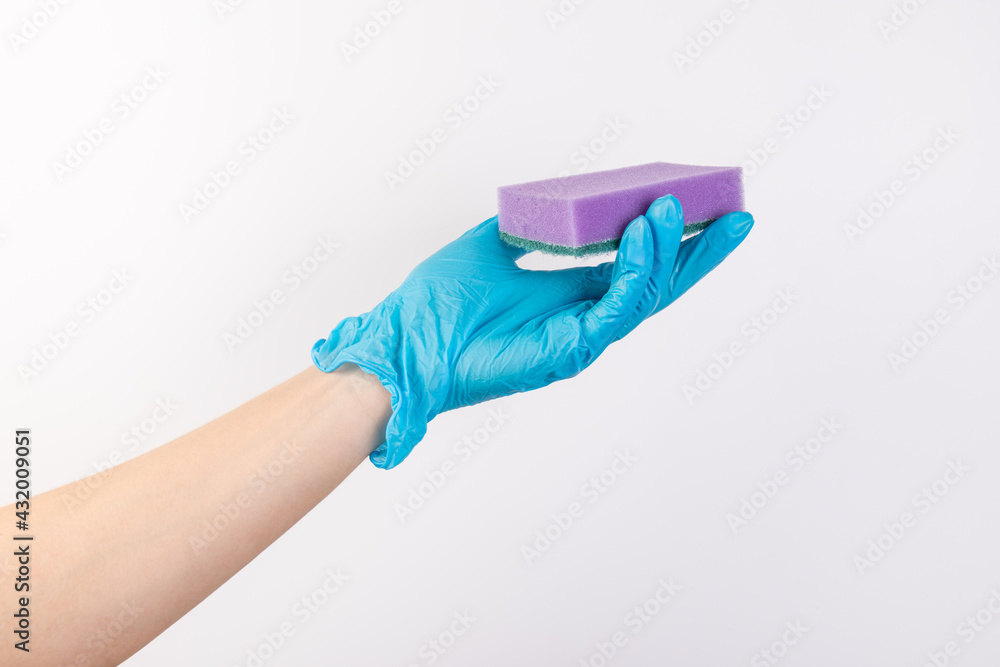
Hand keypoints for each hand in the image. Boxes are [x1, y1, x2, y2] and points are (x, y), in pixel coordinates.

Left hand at [312, 195, 752, 467]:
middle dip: (700, 253)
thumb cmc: (439, 301)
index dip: (671, 241)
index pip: (634, 267)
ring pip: (644, 295)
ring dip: (666, 250)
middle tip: (736, 216)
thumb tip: (552, 201)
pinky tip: (644, 234)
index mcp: (570, 297)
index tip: (701, 207)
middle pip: (657, 285)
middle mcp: (583, 319)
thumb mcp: (492, 243)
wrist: (406, 341)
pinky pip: (617, 308)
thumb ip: (529, 226)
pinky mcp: (570, 350)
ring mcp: (581, 338)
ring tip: (674, 208)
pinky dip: (636, 271)